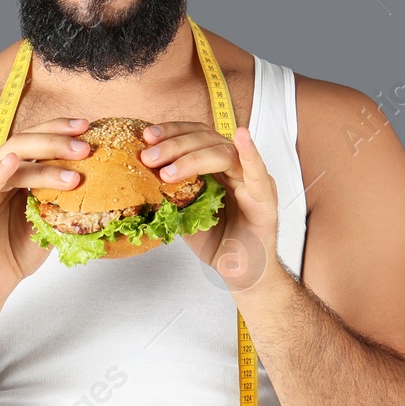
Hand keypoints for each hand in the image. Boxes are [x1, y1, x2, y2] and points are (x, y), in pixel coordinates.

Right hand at [0, 117, 92, 306]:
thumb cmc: (16, 251)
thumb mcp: (48, 219)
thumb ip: (63, 198)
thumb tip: (100, 182)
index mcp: (12, 172)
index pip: (34, 139)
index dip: (58, 129)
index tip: (86, 126)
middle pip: (23, 143)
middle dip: (56, 141)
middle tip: (85, 146)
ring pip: (10, 162)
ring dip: (43, 163)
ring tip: (72, 174)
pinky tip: (14, 163)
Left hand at [140, 120, 279, 290]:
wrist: (239, 273)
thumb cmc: (217, 241)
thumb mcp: (184, 213)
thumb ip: (171, 194)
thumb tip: (140, 178)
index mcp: (217, 167)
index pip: (195, 136)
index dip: (172, 132)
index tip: (147, 136)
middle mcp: (236, 167)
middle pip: (207, 140)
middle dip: (175, 145)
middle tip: (150, 156)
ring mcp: (252, 180)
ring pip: (225, 154)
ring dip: (194, 157)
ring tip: (168, 171)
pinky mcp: (265, 199)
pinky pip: (257, 173)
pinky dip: (250, 153)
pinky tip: (242, 137)